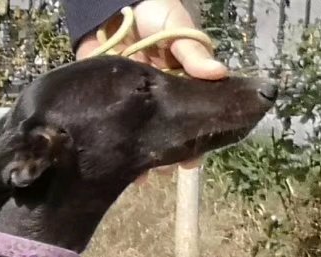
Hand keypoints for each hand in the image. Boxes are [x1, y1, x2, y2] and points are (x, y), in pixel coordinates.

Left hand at [77, 0, 226, 173]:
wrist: (109, 7)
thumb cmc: (153, 12)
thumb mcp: (178, 27)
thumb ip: (193, 50)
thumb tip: (218, 74)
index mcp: (178, 79)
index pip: (190, 113)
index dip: (195, 137)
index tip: (194, 159)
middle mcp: (154, 96)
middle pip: (164, 131)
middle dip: (167, 155)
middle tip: (168, 171)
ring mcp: (129, 101)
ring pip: (138, 136)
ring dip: (141, 157)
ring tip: (144, 175)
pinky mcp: (103, 99)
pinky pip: (109, 128)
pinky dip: (112, 145)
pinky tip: (115, 164)